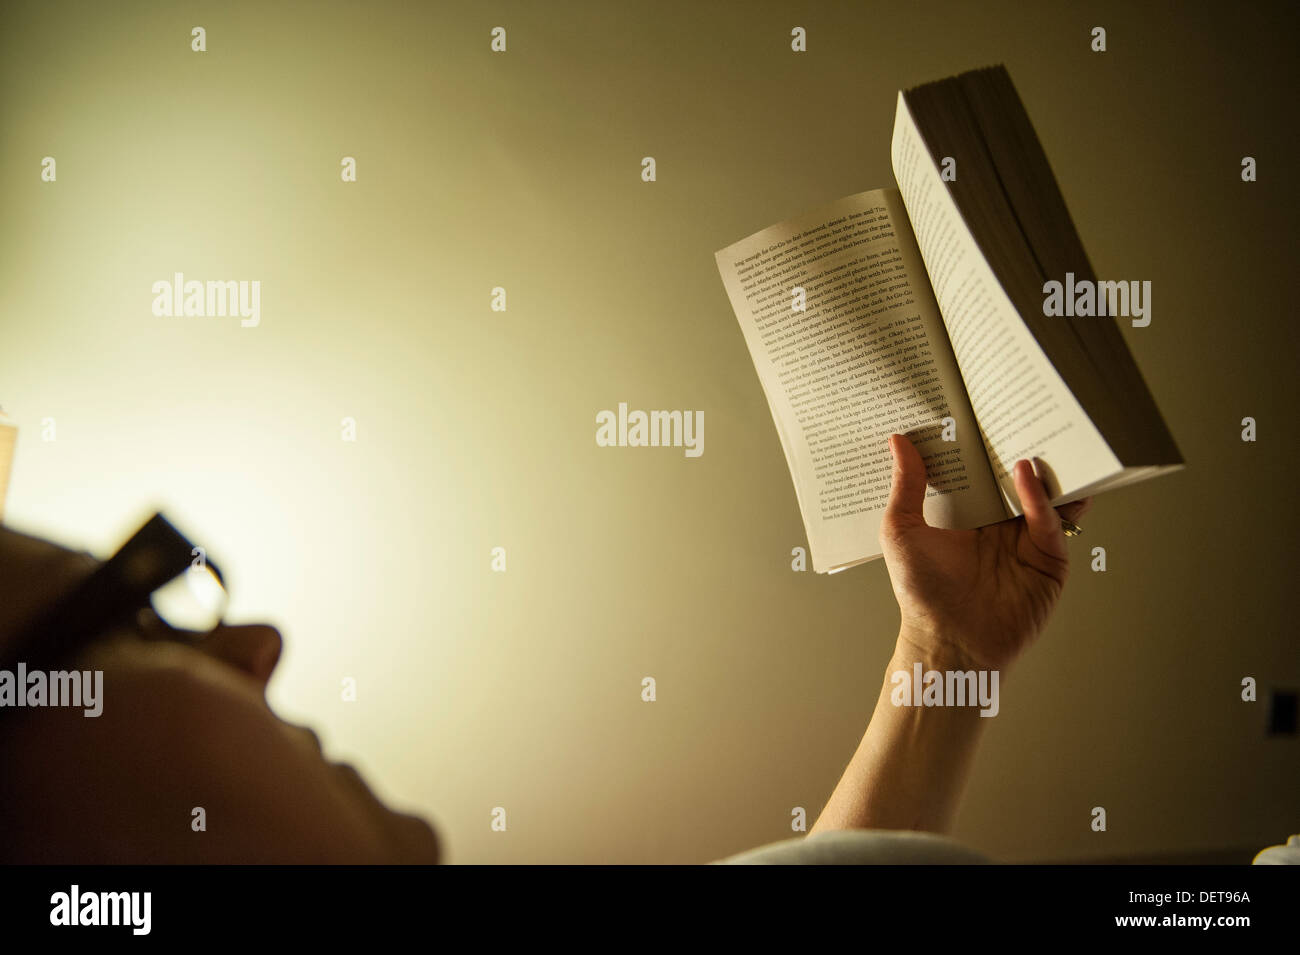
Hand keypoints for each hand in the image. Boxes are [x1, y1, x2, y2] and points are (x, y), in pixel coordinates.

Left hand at [878, 432, 1091, 672]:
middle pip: (1016, 478)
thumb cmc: (921, 594)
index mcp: (969, 515)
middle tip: (1014, 408)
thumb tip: (898, 440)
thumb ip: (906, 485)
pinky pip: (1051, 521)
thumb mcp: (901, 531)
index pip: (981, 470)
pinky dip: (1043, 496)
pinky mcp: (1049, 559)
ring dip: (1044, 467)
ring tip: (1037, 432)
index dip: (980, 443)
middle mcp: (1001, 524)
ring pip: (1044, 494)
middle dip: (1017, 446)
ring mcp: (1028, 540)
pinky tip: (1029, 473)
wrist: (951, 643)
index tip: (976, 407)